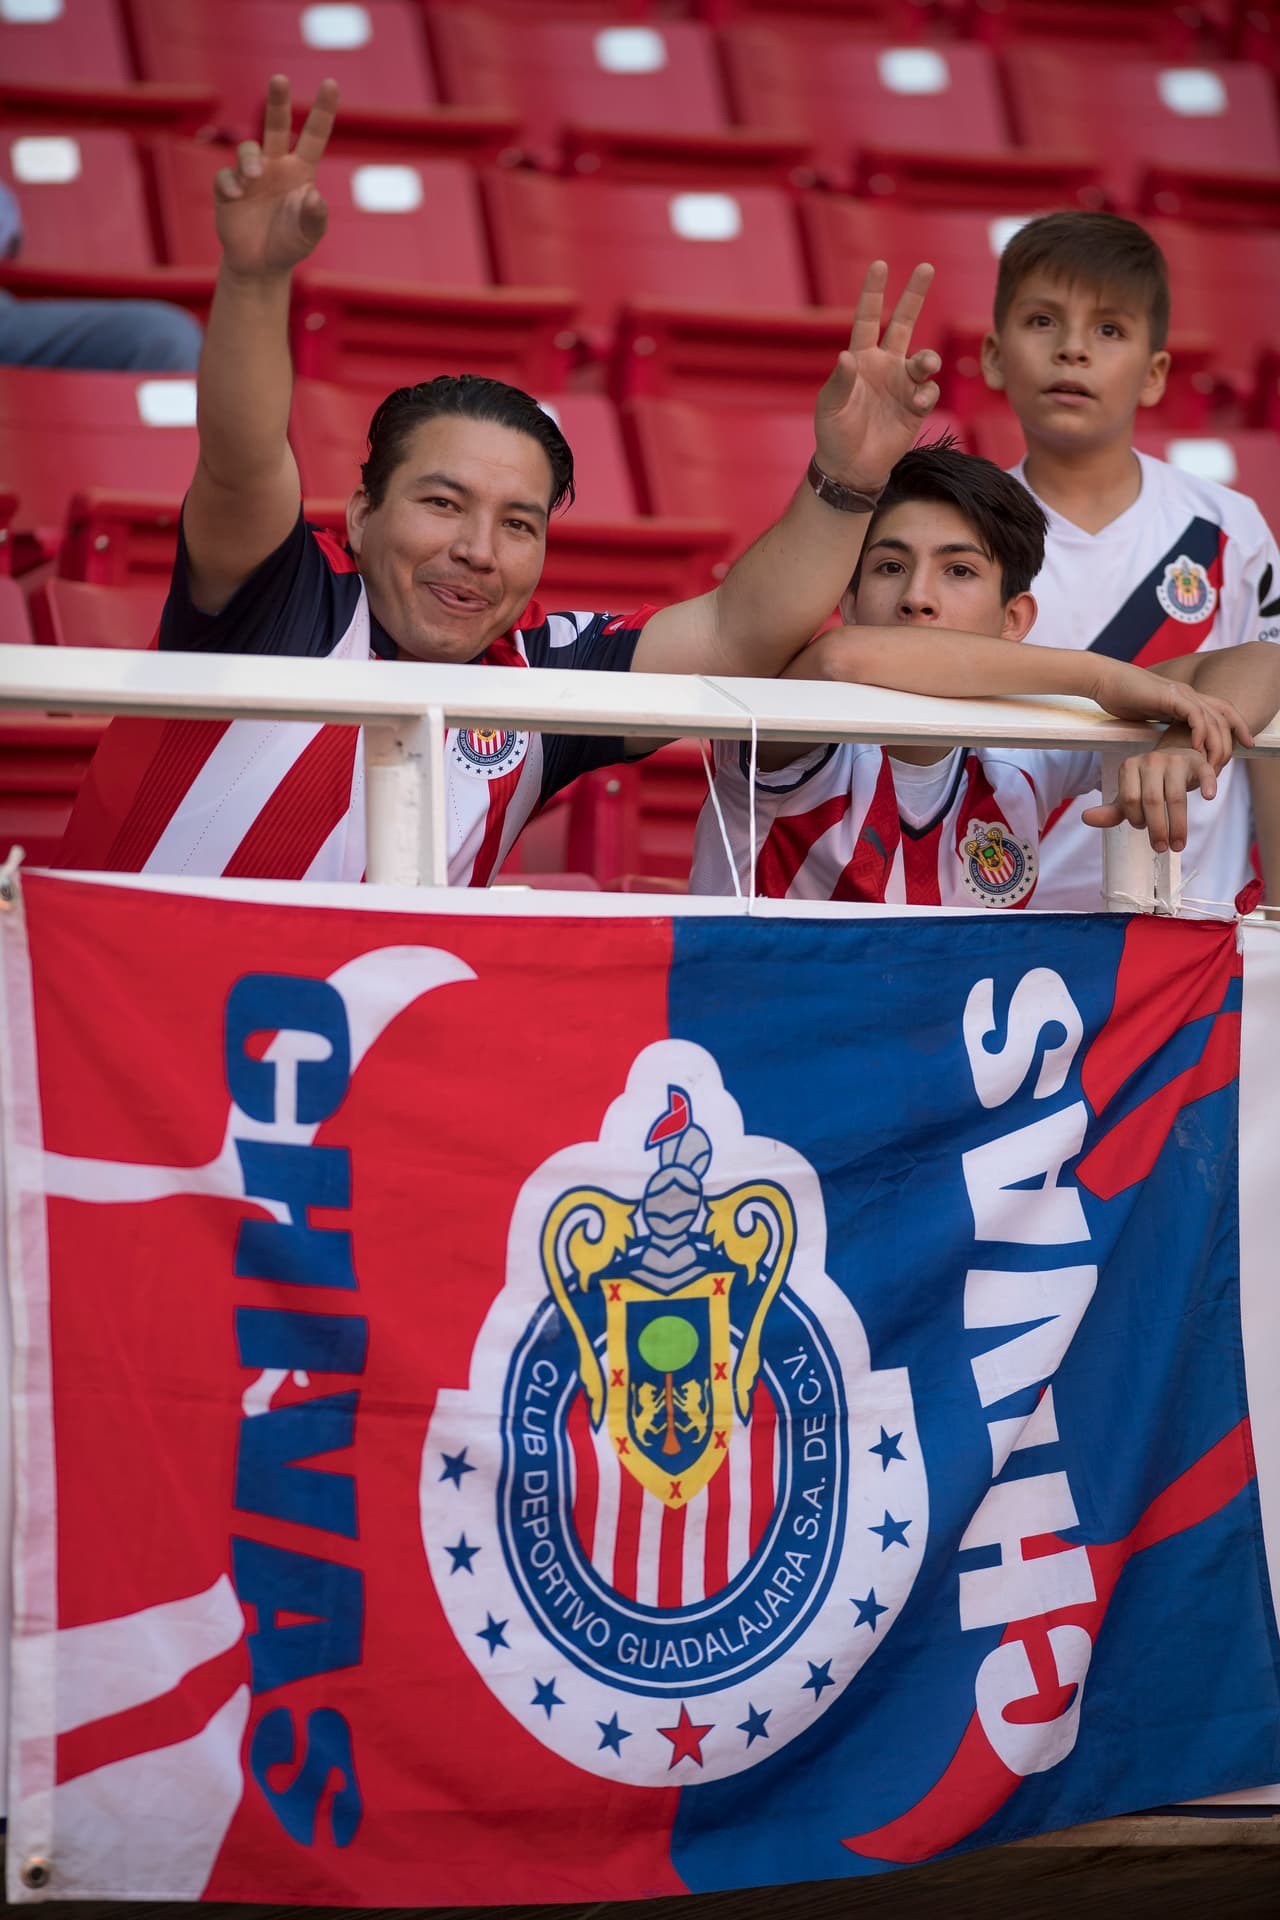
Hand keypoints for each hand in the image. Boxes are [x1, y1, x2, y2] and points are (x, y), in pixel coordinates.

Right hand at [213, 74, 337, 277]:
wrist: (261, 265)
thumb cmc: (290, 243)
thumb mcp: (310, 233)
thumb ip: (315, 216)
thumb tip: (314, 195)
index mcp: (301, 171)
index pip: (314, 135)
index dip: (323, 110)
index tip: (331, 83)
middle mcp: (275, 165)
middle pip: (275, 125)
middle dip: (277, 100)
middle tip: (279, 79)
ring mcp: (251, 175)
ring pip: (248, 149)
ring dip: (249, 159)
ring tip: (253, 176)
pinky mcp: (228, 189)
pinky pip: (226, 176)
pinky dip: (231, 182)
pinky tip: (237, 195)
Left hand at [812, 261, 940, 495]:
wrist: (851, 468)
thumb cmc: (834, 434)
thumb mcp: (829, 407)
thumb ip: (839, 382)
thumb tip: (846, 356)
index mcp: (860, 358)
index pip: (869, 318)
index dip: (874, 292)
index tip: (880, 265)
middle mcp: (885, 365)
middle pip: (904, 323)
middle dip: (914, 295)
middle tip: (926, 266)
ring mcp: (902, 385)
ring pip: (923, 359)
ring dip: (927, 359)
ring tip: (925, 364)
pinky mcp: (916, 407)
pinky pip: (928, 391)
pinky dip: (926, 392)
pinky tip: (918, 401)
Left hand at [1082, 747, 1219, 853]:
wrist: (1177, 761)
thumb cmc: (1150, 784)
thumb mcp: (1129, 798)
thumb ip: (1111, 811)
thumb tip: (1086, 818)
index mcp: (1129, 766)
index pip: (1130, 800)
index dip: (1136, 819)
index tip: (1143, 829)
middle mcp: (1151, 759)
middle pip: (1152, 800)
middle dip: (1157, 829)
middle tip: (1161, 849)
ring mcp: (1175, 759)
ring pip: (1176, 796)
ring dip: (1178, 825)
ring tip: (1178, 845)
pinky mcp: (1197, 762)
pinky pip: (1204, 773)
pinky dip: (1207, 785)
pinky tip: (1208, 798)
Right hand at [1089, 658, 1253, 771]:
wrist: (1104, 681)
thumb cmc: (1121, 697)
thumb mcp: (1150, 714)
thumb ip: (1164, 724)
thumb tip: (1169, 743)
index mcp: (1187, 698)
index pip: (1222, 711)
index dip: (1237, 727)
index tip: (1246, 745)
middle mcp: (1189, 693)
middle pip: (1225, 714)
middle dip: (1234, 737)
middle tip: (1231, 761)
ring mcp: (1181, 693)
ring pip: (1213, 717)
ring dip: (1216, 742)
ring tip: (1213, 762)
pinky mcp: (1170, 695)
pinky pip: (1194, 714)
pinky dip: (1200, 731)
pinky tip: (1196, 748)